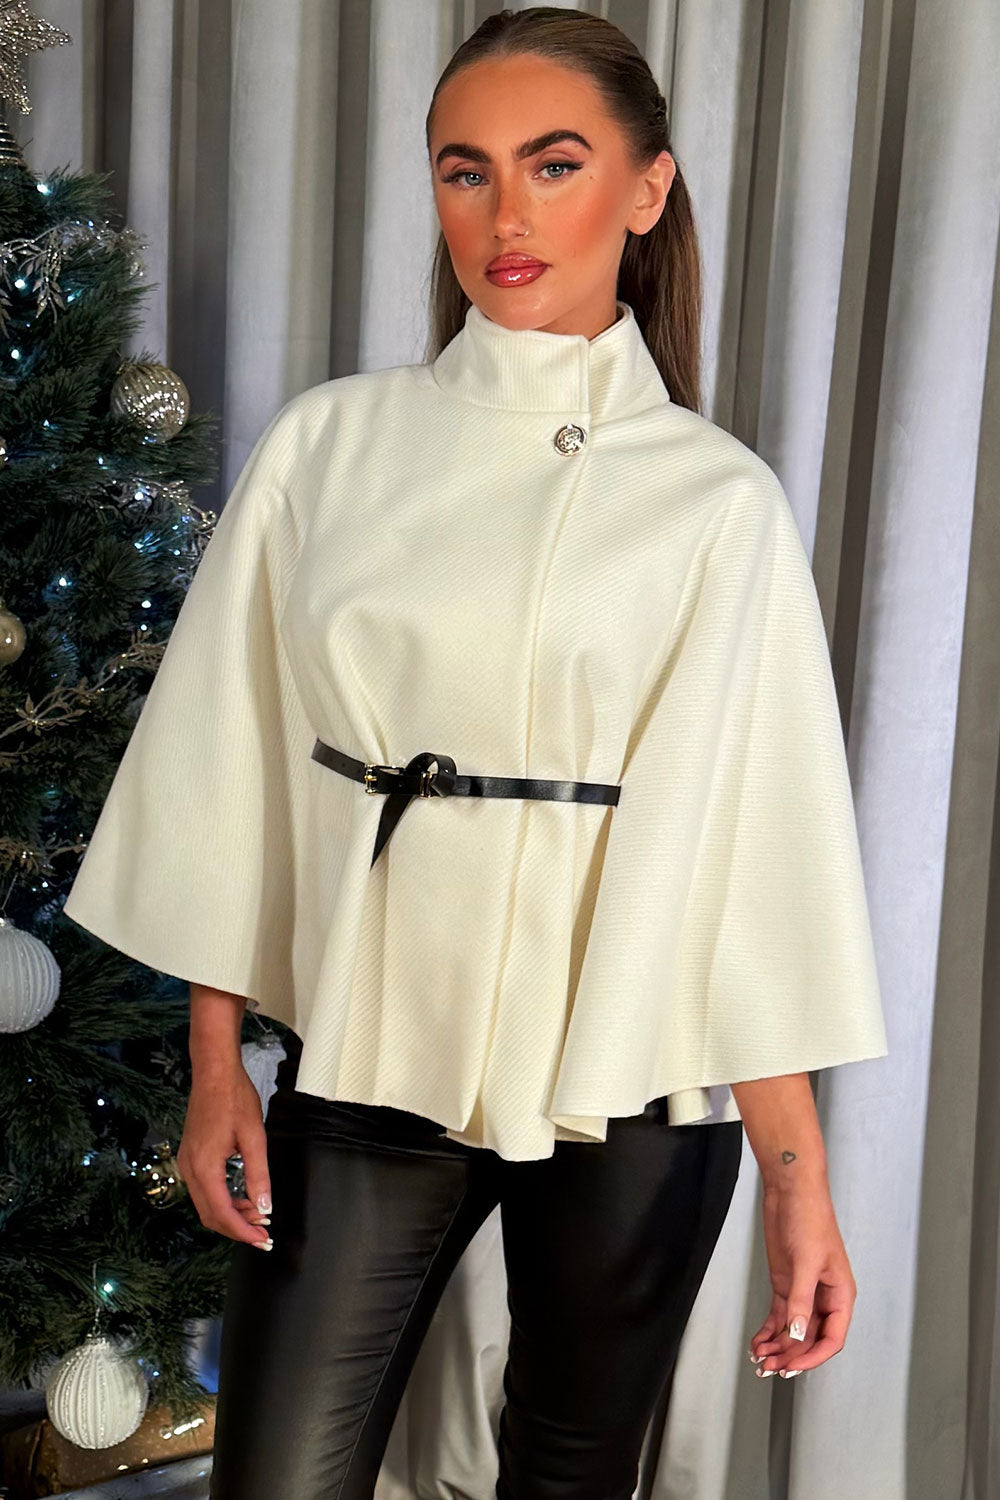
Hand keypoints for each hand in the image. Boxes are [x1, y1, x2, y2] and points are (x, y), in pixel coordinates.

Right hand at [176, 1061, 273, 1249]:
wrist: (213, 1073)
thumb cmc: (235, 1099)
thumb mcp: (254, 1137)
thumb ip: (258, 1175)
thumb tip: (264, 1207)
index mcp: (204, 1167)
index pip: (222, 1214)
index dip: (242, 1232)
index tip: (262, 1239)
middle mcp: (190, 1169)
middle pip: (210, 1215)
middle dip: (236, 1228)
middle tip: (263, 1232)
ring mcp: (186, 1163)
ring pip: (205, 1204)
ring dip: (230, 1215)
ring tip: (257, 1215)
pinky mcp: (190, 1157)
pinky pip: (203, 1190)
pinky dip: (221, 1200)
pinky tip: (241, 1198)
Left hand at [748, 1174, 855, 1378]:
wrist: (790, 1191)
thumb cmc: (810, 1218)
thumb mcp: (806, 1262)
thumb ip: (801, 1300)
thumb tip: (796, 1333)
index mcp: (840, 1295)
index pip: (832, 1338)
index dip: (812, 1357)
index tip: (792, 1368)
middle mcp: (823, 1297)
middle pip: (809, 1339)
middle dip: (790, 1356)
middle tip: (769, 1368)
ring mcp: (803, 1292)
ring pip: (793, 1331)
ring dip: (777, 1347)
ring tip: (760, 1359)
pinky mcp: (786, 1284)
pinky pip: (780, 1316)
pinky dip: (769, 1331)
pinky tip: (758, 1343)